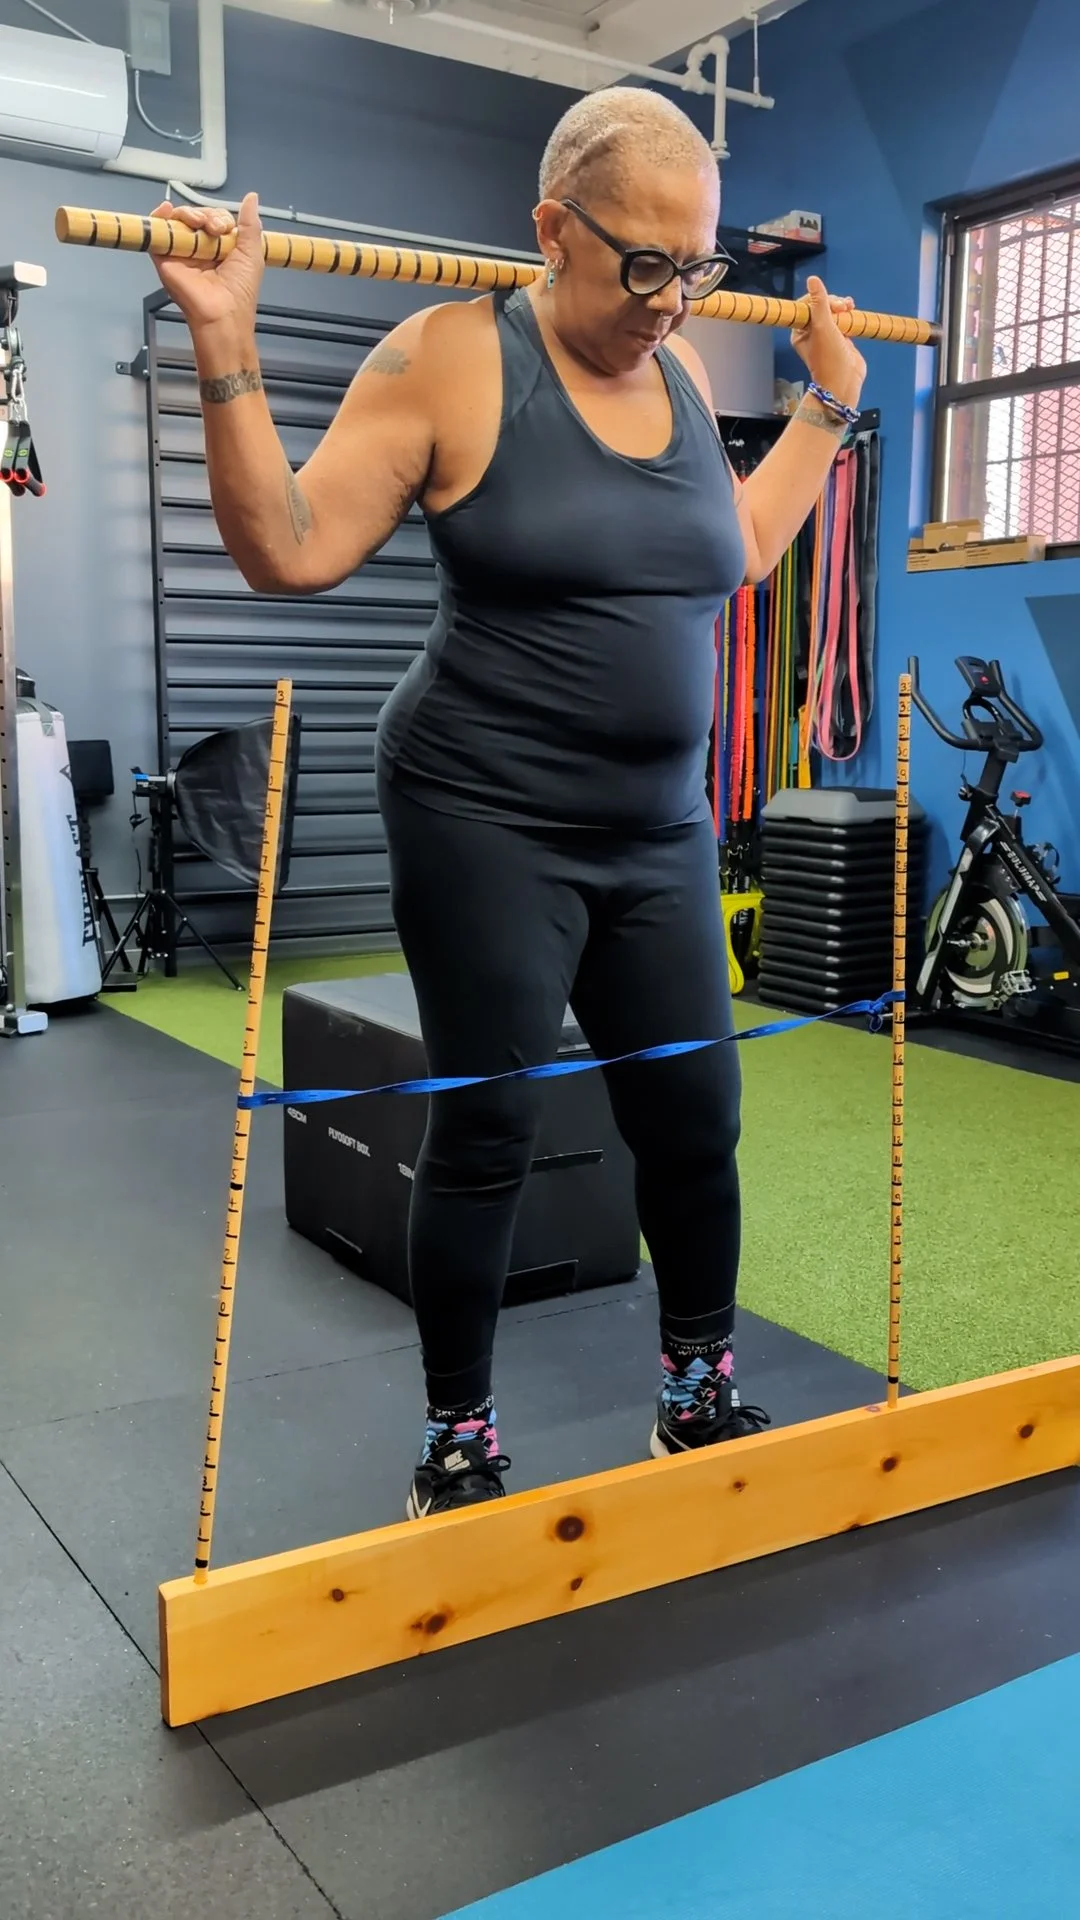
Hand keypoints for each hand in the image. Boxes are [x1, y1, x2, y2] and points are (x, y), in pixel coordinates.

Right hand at [147, 191, 263, 335]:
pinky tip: (166, 211)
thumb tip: (252, 197)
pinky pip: (158, 232)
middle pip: (196, 216)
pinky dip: (160, 217)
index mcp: (219, 247)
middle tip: (216, 228)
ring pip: (179, 220)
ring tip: (200, 224)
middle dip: (206, 214)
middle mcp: (200, 248)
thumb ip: (250, 224)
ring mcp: (182, 251)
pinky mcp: (165, 257)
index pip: (214, 219)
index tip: (227, 227)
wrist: (222, 313)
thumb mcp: (252, 252)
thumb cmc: (240, 289)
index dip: (219, 216)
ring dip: (189, 214)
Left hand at [790, 276, 865, 410]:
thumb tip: (813, 279)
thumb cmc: (829, 357)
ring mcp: (827, 335)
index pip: (806, 305)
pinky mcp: (841, 337)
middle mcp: (812, 332)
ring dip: (842, 305)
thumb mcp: (823, 326)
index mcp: (800, 331)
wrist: (845, 381)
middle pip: (821, 306)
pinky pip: (843, 319)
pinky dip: (848, 313)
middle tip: (843, 307)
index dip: (819, 298)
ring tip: (850, 307)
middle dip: (833, 302)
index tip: (830, 303)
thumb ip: (819, 302)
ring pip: (833, 311)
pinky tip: (853, 310)